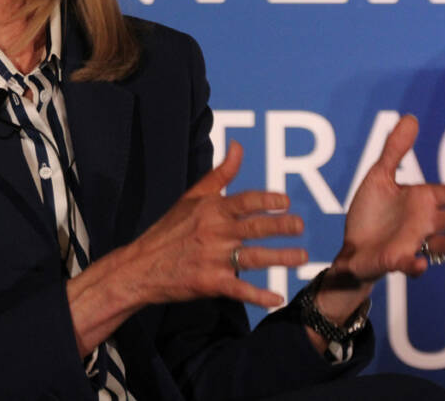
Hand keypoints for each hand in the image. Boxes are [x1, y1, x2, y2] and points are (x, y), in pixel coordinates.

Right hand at [124, 141, 307, 307]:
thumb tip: (238, 146)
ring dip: (280, 258)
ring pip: (253, 258)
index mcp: (211, 210)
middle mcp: (214, 232)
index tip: (285, 202)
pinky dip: (258, 296)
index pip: (244, 201)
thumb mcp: (192, 197)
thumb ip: (221, 173)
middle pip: (254, 228)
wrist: (141, 266)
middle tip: (300, 226)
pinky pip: (239, 289)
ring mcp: (212, 259)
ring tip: (302, 258)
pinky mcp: (210, 283)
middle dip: (280, 227)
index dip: (266, 201)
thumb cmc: (170, 229)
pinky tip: (277, 298)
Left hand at [333, 115, 444, 281]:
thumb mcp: (380, 177)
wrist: (352, 248)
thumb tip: (410, 118)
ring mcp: (412, 244)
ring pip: (439, 246)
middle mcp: (423, 224)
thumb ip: (395, 151)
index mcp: (422, 203)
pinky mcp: (394, 260)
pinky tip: (418, 262)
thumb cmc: (371, 214)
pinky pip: (406, 265)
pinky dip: (413, 266)